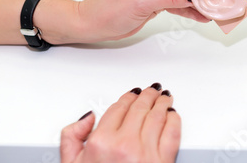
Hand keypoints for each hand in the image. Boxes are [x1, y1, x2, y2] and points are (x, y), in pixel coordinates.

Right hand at [60, 83, 180, 162]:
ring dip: (162, 103)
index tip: (132, 93)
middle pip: (140, 108)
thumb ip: (72, 137)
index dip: (128, 97)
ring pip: (158, 116)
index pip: (118, 107)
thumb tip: (87, 118)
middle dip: (147, 95)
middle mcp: (125, 144)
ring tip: (164, 98)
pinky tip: (173, 115)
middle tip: (152, 90)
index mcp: (101, 143)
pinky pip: (172, 133)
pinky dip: (174, 120)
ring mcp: (146, 153)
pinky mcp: (163, 162)